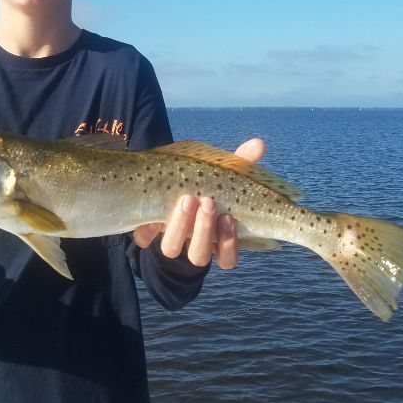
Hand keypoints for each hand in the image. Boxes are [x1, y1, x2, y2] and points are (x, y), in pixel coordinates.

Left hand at [132, 137, 265, 269]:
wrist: (168, 189)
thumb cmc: (206, 186)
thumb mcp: (224, 176)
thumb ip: (240, 164)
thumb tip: (259, 143)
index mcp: (216, 240)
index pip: (227, 259)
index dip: (229, 245)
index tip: (229, 218)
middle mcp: (192, 245)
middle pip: (199, 255)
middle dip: (203, 230)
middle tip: (207, 202)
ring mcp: (170, 239)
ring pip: (171, 249)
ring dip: (179, 226)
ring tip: (187, 199)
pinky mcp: (146, 232)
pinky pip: (143, 239)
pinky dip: (147, 228)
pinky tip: (155, 212)